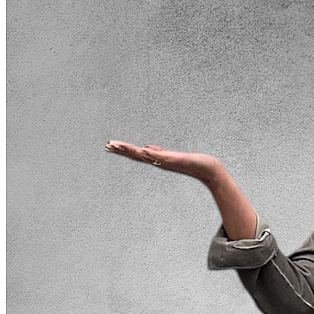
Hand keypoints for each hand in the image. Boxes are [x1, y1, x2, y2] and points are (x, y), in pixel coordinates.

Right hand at [104, 141, 221, 184]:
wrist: (206, 169)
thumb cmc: (190, 163)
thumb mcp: (170, 156)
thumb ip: (159, 152)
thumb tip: (148, 148)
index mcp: (156, 159)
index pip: (135, 153)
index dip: (123, 150)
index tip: (110, 145)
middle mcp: (158, 161)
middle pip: (136, 154)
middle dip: (121, 150)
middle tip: (107, 145)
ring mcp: (164, 161)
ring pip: (144, 155)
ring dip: (131, 150)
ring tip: (119, 146)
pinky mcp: (173, 160)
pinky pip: (159, 157)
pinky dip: (151, 154)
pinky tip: (142, 150)